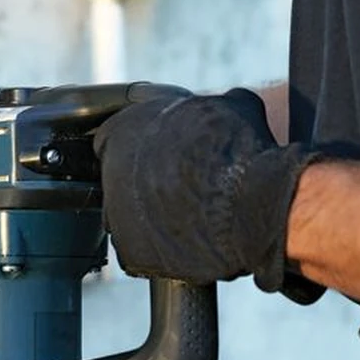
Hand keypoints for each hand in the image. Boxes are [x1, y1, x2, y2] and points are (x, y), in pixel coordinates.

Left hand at [93, 88, 322, 298]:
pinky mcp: (131, 255)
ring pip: (129, 218)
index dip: (142, 147)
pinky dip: (162, 250)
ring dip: (153, 218)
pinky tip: (190, 241)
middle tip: (183, 188)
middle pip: (120, 182)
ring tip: (192, 216)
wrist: (249, 203)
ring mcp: (117, 219)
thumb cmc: (239, 150)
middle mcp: (110, 176)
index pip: (115, 140)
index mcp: (121, 133)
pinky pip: (142, 253)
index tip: (164, 156)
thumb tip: (227, 104)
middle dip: (146, 184)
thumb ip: (208, 107)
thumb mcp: (229, 105)